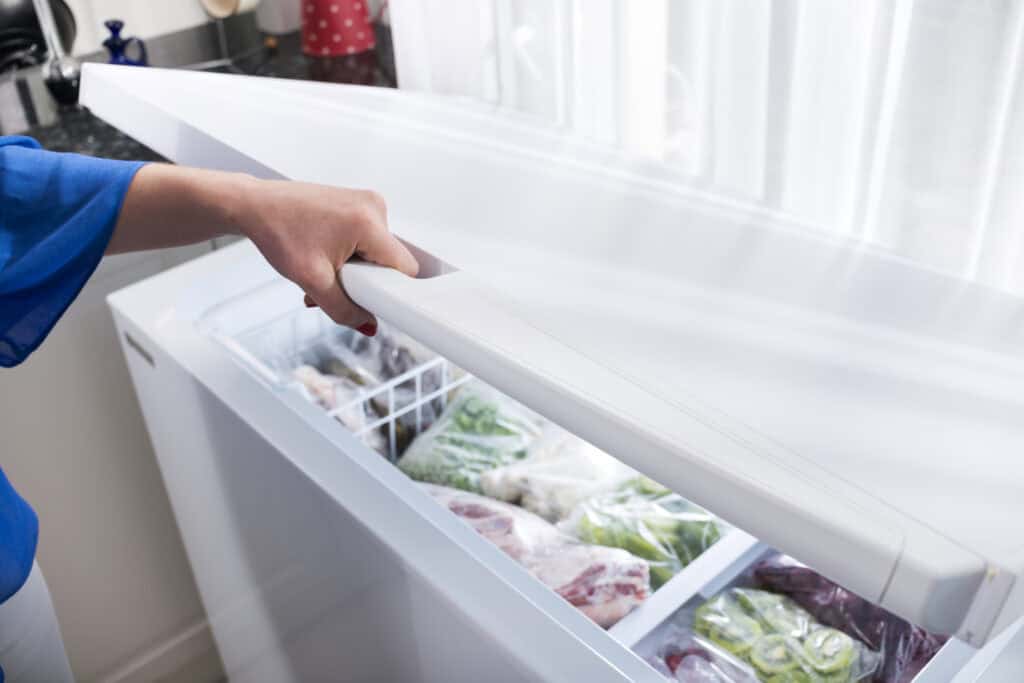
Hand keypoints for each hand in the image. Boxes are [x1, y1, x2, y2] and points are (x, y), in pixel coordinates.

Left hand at [111, 165, 417, 334]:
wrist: (253, 206)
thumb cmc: (277, 232)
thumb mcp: (312, 281)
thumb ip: (344, 310)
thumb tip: (368, 325)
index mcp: (369, 222)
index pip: (404, 268)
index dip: (391, 291)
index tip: (373, 303)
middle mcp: (374, 206)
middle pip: (388, 262)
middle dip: (364, 283)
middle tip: (332, 286)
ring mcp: (366, 202)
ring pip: (375, 253)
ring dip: (353, 272)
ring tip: (321, 274)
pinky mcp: (357, 203)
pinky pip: (366, 240)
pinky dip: (349, 256)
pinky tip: (324, 260)